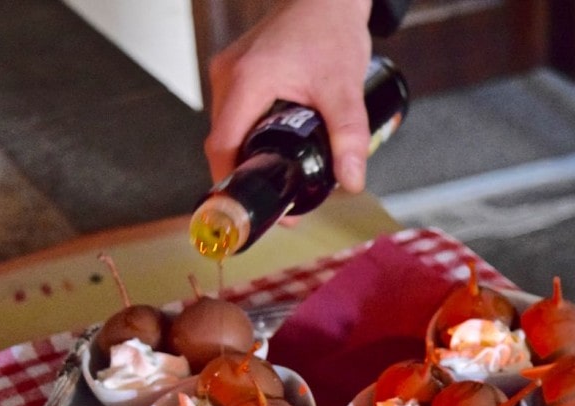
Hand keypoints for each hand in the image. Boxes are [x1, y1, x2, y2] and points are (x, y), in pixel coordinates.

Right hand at [205, 0, 374, 203]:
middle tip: (281, 199)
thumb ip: (349, 135)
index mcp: (245, 81)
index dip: (235, 182)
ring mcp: (228, 74)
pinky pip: (235, 115)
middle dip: (248, 175)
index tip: (257, 207)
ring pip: (228, 131)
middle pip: (223, 143)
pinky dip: (251, 137)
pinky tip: (275, 150)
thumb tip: (351, 181)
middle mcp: (227, 76)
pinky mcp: (236, 74)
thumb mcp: (344, 88)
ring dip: (249, 156)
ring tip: (281, 178)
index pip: (223, 147)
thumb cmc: (331, 30)